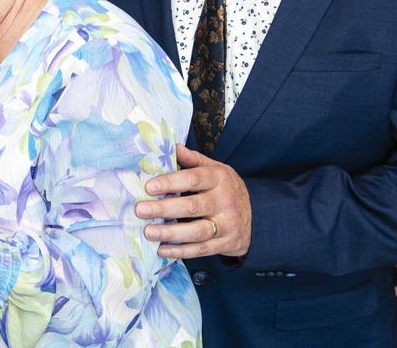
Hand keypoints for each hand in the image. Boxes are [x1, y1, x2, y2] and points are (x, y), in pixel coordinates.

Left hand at [135, 145, 251, 258]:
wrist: (256, 215)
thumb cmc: (224, 188)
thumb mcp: (214, 169)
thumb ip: (193, 159)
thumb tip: (172, 146)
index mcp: (220, 178)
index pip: (193, 179)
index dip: (170, 183)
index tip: (148, 187)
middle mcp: (225, 201)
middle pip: (192, 206)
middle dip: (164, 209)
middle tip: (140, 210)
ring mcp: (228, 224)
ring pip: (197, 231)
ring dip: (170, 232)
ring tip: (148, 231)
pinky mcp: (227, 243)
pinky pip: (201, 249)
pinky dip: (180, 251)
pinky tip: (162, 249)